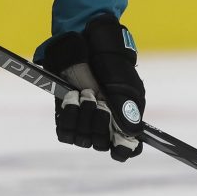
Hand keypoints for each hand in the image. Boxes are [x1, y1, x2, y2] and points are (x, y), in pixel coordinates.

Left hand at [43, 13, 145, 161]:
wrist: (87, 46)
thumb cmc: (110, 64)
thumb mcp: (122, 84)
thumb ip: (126, 109)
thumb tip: (131, 134)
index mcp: (125, 119)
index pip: (127, 148)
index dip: (123, 149)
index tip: (118, 142)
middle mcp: (105, 125)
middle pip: (102, 145)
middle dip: (99, 123)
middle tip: (98, 100)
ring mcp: (85, 122)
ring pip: (83, 139)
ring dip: (83, 117)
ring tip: (85, 94)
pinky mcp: (67, 116)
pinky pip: (65, 132)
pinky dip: (68, 115)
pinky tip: (72, 97)